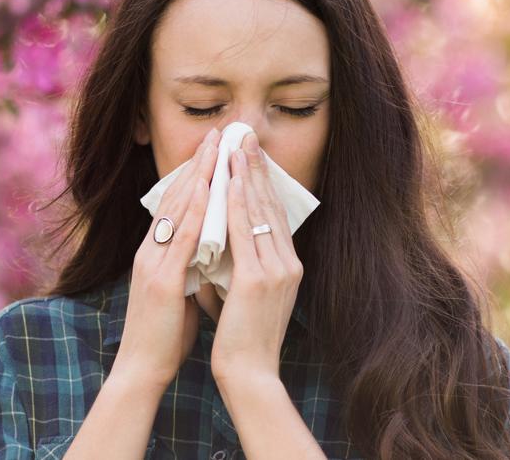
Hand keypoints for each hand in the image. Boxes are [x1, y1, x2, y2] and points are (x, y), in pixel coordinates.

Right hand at [114, 126, 223, 394]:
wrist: (143, 369)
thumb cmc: (165, 333)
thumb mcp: (180, 288)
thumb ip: (190, 264)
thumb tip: (210, 247)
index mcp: (155, 252)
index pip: (176, 203)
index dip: (195, 173)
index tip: (214, 148)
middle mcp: (149, 250)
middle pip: (174, 196)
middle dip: (198, 163)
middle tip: (218, 133)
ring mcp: (152, 263)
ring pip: (176, 210)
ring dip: (198, 176)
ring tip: (215, 148)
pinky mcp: (161, 281)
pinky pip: (180, 240)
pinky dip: (194, 212)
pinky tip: (207, 192)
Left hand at [209, 131, 303, 382]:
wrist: (250, 374)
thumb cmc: (243, 339)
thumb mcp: (246, 294)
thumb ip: (239, 266)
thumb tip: (220, 245)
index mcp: (288, 266)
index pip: (273, 214)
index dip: (261, 181)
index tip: (249, 154)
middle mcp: (289, 263)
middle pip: (270, 204)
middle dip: (256, 167)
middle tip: (245, 135)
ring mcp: (277, 270)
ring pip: (258, 211)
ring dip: (245, 175)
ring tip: (236, 146)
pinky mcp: (260, 279)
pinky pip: (245, 232)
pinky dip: (236, 203)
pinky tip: (228, 181)